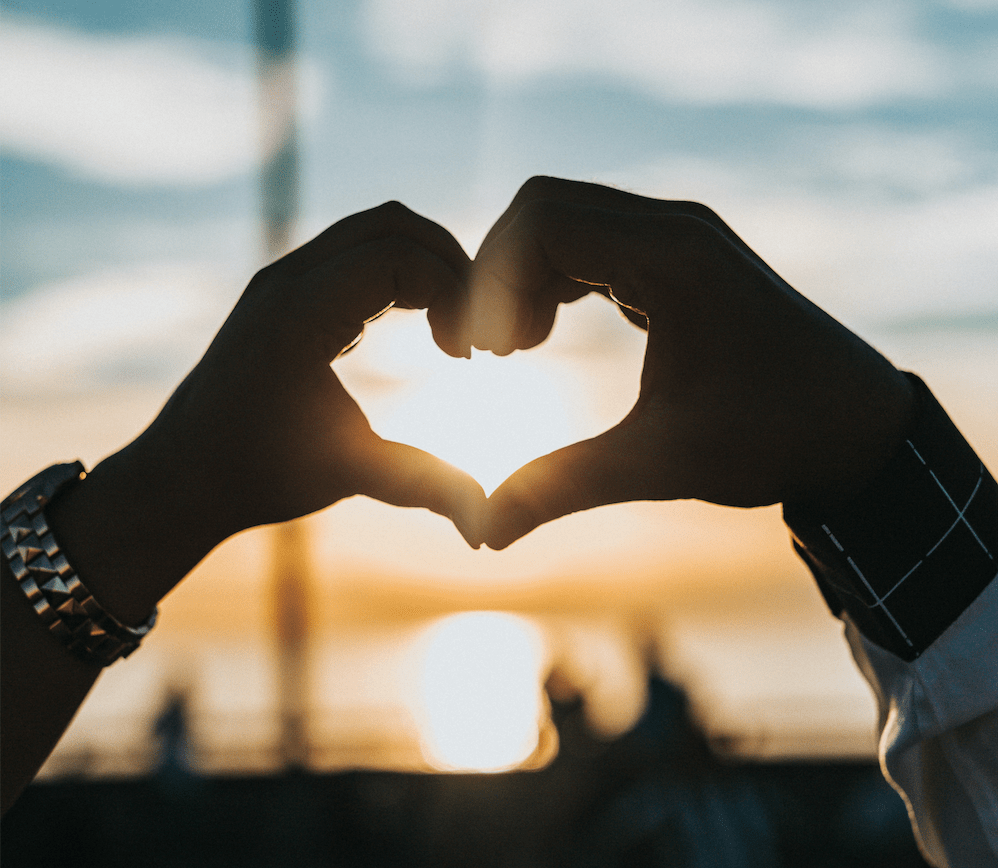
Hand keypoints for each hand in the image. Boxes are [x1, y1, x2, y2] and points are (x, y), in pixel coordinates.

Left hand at [52, 202, 486, 619]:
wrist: (181, 476)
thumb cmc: (256, 476)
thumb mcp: (346, 476)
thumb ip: (421, 486)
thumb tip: (486, 524)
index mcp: (299, 314)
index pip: (400, 256)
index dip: (453, 293)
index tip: (468, 355)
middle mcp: (287, 280)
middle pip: (393, 225)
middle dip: (450, 265)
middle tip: (474, 328)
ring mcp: (282, 279)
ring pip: (374, 230)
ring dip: (425, 265)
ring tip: (451, 328)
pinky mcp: (285, 290)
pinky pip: (354, 253)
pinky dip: (399, 273)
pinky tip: (416, 328)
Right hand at [466, 177, 914, 548]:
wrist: (857, 429)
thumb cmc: (772, 438)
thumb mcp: (660, 463)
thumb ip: (562, 487)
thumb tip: (484, 533)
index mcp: (671, 259)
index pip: (542, 221)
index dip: (493, 281)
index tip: (488, 354)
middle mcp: (674, 229)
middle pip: (545, 209)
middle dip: (501, 274)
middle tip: (494, 352)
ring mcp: (681, 238)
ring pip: (568, 221)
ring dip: (527, 276)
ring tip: (517, 349)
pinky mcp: (683, 259)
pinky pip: (596, 243)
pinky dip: (557, 279)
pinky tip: (548, 335)